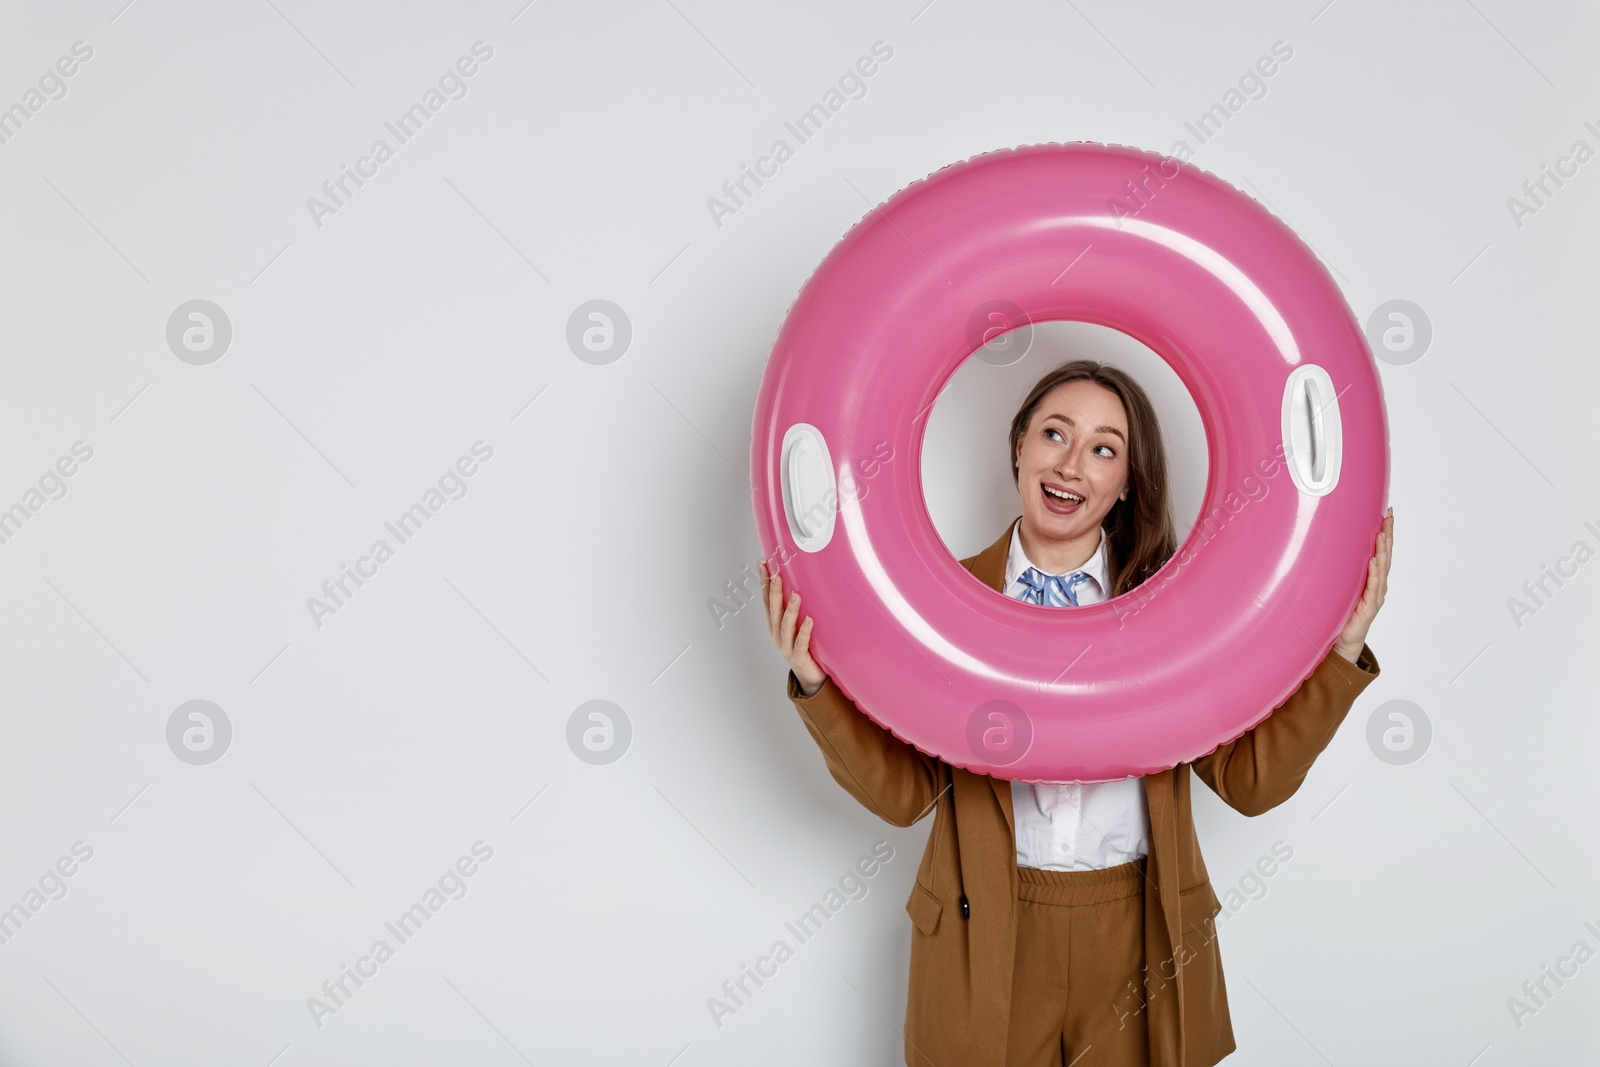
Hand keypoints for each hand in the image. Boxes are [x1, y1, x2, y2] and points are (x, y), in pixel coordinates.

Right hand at [761, 561, 827, 696]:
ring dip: (790, 609)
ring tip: (795, 594)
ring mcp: (786, 647)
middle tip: (776, 573)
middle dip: (773, 592)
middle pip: (773, 610)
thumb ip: (796, 609)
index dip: (764, 583)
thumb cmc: (805, 648)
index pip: (767, 601)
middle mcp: (777, 635)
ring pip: (785, 626)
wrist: (810, 677)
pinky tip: (810, 620)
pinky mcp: (799, 657)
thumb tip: (801, 582)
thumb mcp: (797, 626)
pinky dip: (804, 631)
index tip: (764, 565)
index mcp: (775, 626)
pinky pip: (801, 643)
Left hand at [1333, 507, 1392, 662]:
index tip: (1387, 513)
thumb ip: (1342, 571)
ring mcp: (1375, 595)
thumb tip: (1325, 547)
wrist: (1343, 641)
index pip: (1381, 550)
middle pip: (1386, 554)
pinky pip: (1373, 587)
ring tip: (1384, 532)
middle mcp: (1377, 585)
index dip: (1385, 532)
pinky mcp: (1369, 606)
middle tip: (1390, 515)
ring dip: (1384, 549)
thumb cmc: (1343, 613)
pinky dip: (1375, 573)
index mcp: (1372, 578)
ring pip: (1383, 568)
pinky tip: (1375, 561)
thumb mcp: (1342, 587)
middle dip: (1388, 533)